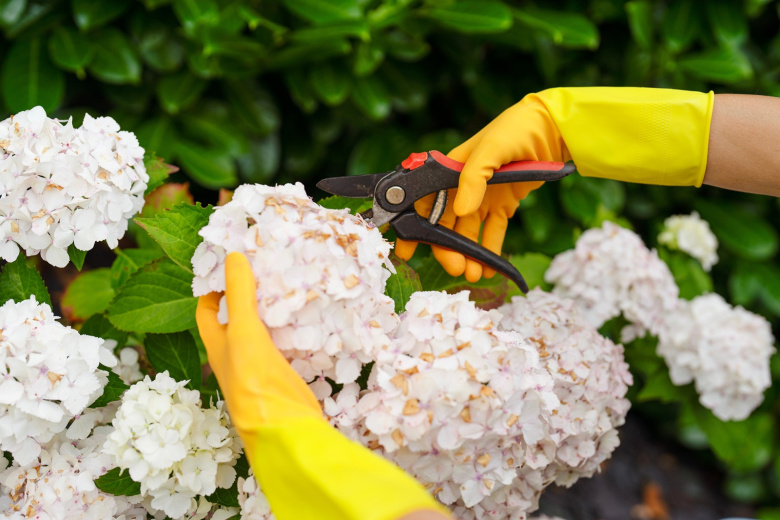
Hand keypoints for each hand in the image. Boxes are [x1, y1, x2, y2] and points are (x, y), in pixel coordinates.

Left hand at [196, 252, 450, 519]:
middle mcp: (234, 357)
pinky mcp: (284, 376)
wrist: (286, 431)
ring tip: (288, 286)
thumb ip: (239, 295)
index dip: (212, 288)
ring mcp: (260, 368)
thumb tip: (233, 256)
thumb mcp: (244, 332)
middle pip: (235, 320)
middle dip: (245, 296)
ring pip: (261, 331)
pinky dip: (290, 329)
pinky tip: (306, 317)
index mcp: (217, 347)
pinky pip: (284, 345)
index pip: (207, 311)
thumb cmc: (255, 381)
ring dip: (271, 311)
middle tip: (264, 271)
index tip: (232, 265)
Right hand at [396, 87, 713, 282]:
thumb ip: (473, 179)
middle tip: (454, 267)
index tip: (407, 250)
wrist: (552, 128)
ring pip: (468, 231)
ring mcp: (483, 196)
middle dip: (445, 247)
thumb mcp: (492, 149)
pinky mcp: (503, 204)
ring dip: (466, 253)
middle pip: (446, 223)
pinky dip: (489, 250)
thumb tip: (461, 212)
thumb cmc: (516, 129)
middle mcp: (462, 185)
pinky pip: (492, 232)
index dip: (415, 226)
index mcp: (450, 169)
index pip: (425, 201)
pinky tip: (487, 268)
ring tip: (470, 274)